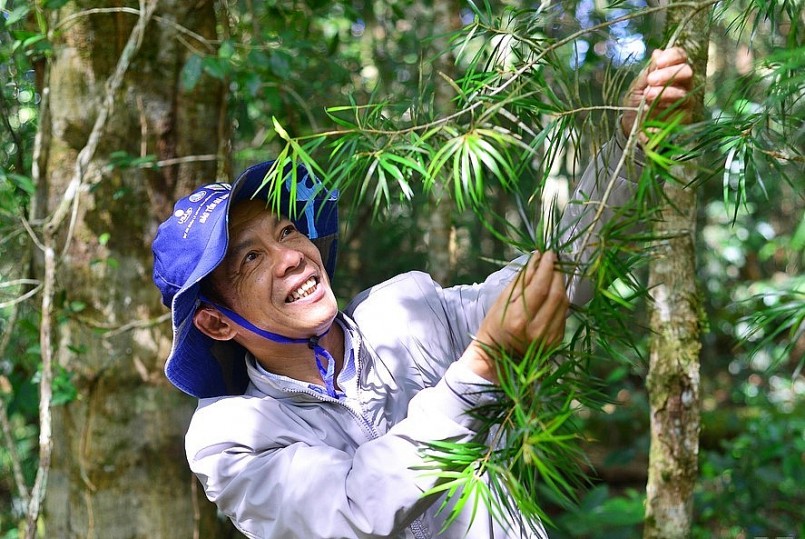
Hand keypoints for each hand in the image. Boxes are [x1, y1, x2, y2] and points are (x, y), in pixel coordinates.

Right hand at [462, 251, 568, 382]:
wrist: (497, 358)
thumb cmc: (494, 326)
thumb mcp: (502, 301)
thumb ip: (522, 280)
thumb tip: (538, 258)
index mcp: (519, 319)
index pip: (541, 287)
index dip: (548, 268)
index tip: (550, 253)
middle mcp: (537, 330)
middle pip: (556, 294)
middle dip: (557, 274)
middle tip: (553, 261)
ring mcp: (549, 338)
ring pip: (563, 304)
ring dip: (560, 286)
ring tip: (553, 274)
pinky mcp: (556, 341)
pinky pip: (563, 314)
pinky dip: (559, 301)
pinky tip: (552, 294)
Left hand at [621, 47, 693, 141]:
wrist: (631, 129)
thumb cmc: (635, 104)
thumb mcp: (637, 86)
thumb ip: (648, 71)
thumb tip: (657, 52)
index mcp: (671, 72)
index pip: (680, 57)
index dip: (672, 56)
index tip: (658, 61)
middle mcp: (682, 84)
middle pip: (686, 71)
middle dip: (668, 73)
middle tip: (651, 80)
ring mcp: (685, 100)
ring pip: (684, 90)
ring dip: (665, 91)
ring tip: (647, 95)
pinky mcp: (684, 117)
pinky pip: (681, 108)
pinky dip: (667, 105)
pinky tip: (654, 106)